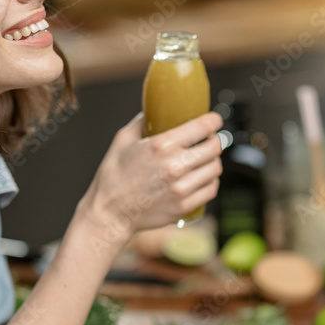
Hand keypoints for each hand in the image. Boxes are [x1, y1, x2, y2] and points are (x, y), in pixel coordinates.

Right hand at [79, 111, 222, 244]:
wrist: (109, 213)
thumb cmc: (113, 177)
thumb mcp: (123, 140)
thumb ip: (141, 122)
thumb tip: (154, 111)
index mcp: (161, 146)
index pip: (202, 127)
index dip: (214, 121)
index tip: (215, 121)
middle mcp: (175, 166)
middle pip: (214, 148)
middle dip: (214, 141)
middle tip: (208, 141)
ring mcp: (181, 188)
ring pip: (215, 169)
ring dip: (212, 161)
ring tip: (203, 160)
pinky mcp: (184, 206)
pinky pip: (211, 189)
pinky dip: (210, 181)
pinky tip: (201, 178)